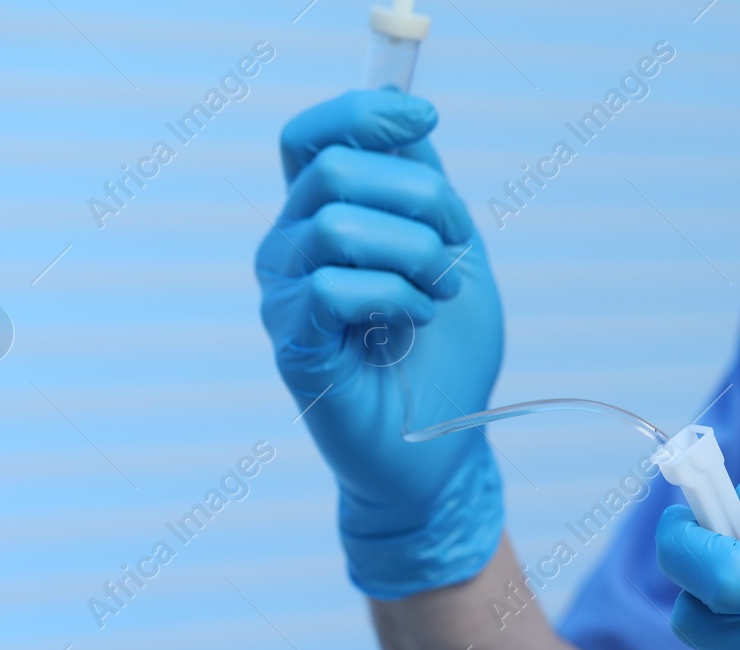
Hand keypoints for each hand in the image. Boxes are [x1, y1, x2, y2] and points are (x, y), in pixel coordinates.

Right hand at [257, 90, 504, 598]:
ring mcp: (285, 296)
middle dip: (419, 198)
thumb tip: (409, 118)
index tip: (426, 120)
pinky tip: (413, 324)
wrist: (442, 447)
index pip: (314, 135)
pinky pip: (332, 287)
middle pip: (334, 167)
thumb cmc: (444, 356)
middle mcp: (291, 247)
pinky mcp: (294, 345)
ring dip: (412, 252)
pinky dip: (392, 296)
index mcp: (323, 217)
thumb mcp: (454, 253)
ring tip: (437, 295)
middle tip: (454, 251)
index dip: (365, 112)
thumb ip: (427, 189)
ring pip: (336, 223)